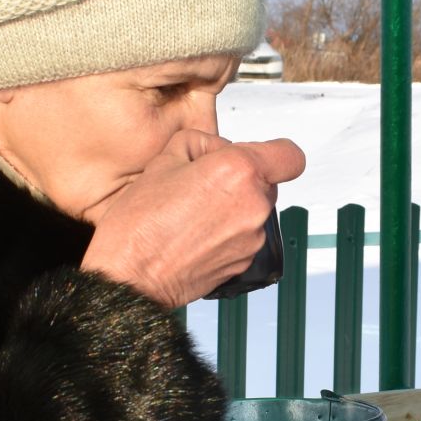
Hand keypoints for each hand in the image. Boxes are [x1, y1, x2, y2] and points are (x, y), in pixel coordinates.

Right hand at [82, 130, 304, 307]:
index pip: (289, 156)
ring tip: (192, 212)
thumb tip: (216, 149)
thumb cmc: (140, 223)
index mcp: (238, 171)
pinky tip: (195, 234)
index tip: (256, 156)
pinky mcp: (244, 262)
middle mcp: (253, 205)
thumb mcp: (162, 160)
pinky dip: (226, 233)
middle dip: (241, 178)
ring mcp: (251, 238)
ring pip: (254, 210)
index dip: (274, 153)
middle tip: (202, 183)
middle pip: (267, 182)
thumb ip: (199, 142)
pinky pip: (243, 236)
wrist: (130, 277)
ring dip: (233, 207)